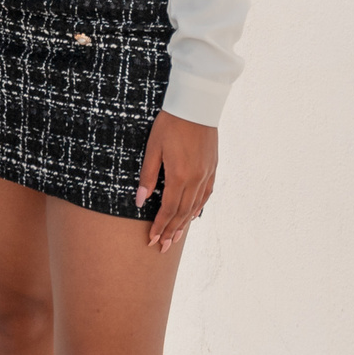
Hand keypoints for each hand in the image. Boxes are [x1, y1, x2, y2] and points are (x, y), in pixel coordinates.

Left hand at [136, 110, 216, 250]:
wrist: (197, 106)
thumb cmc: (170, 124)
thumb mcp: (153, 148)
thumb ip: (148, 176)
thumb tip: (140, 201)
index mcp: (179, 176)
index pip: (168, 210)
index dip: (159, 226)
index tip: (152, 240)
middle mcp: (196, 180)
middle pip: (182, 213)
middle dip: (171, 232)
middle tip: (162, 248)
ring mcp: (206, 174)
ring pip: (194, 207)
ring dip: (184, 225)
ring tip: (175, 239)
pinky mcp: (212, 168)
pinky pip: (206, 194)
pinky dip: (197, 208)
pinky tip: (192, 215)